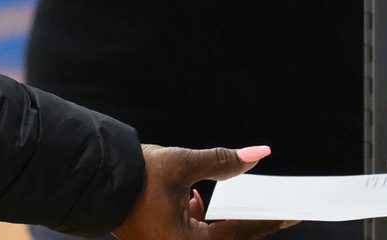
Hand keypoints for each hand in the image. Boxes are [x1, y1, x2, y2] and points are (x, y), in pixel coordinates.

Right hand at [113, 144, 286, 239]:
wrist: (95, 181)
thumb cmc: (135, 175)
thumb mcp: (182, 164)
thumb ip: (222, 162)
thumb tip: (258, 155)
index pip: (241, 231)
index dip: (270, 219)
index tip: (292, 212)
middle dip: (251, 223)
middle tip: (274, 208)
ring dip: (227, 223)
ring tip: (238, 201)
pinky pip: (196, 239)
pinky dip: (205, 224)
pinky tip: (199, 203)